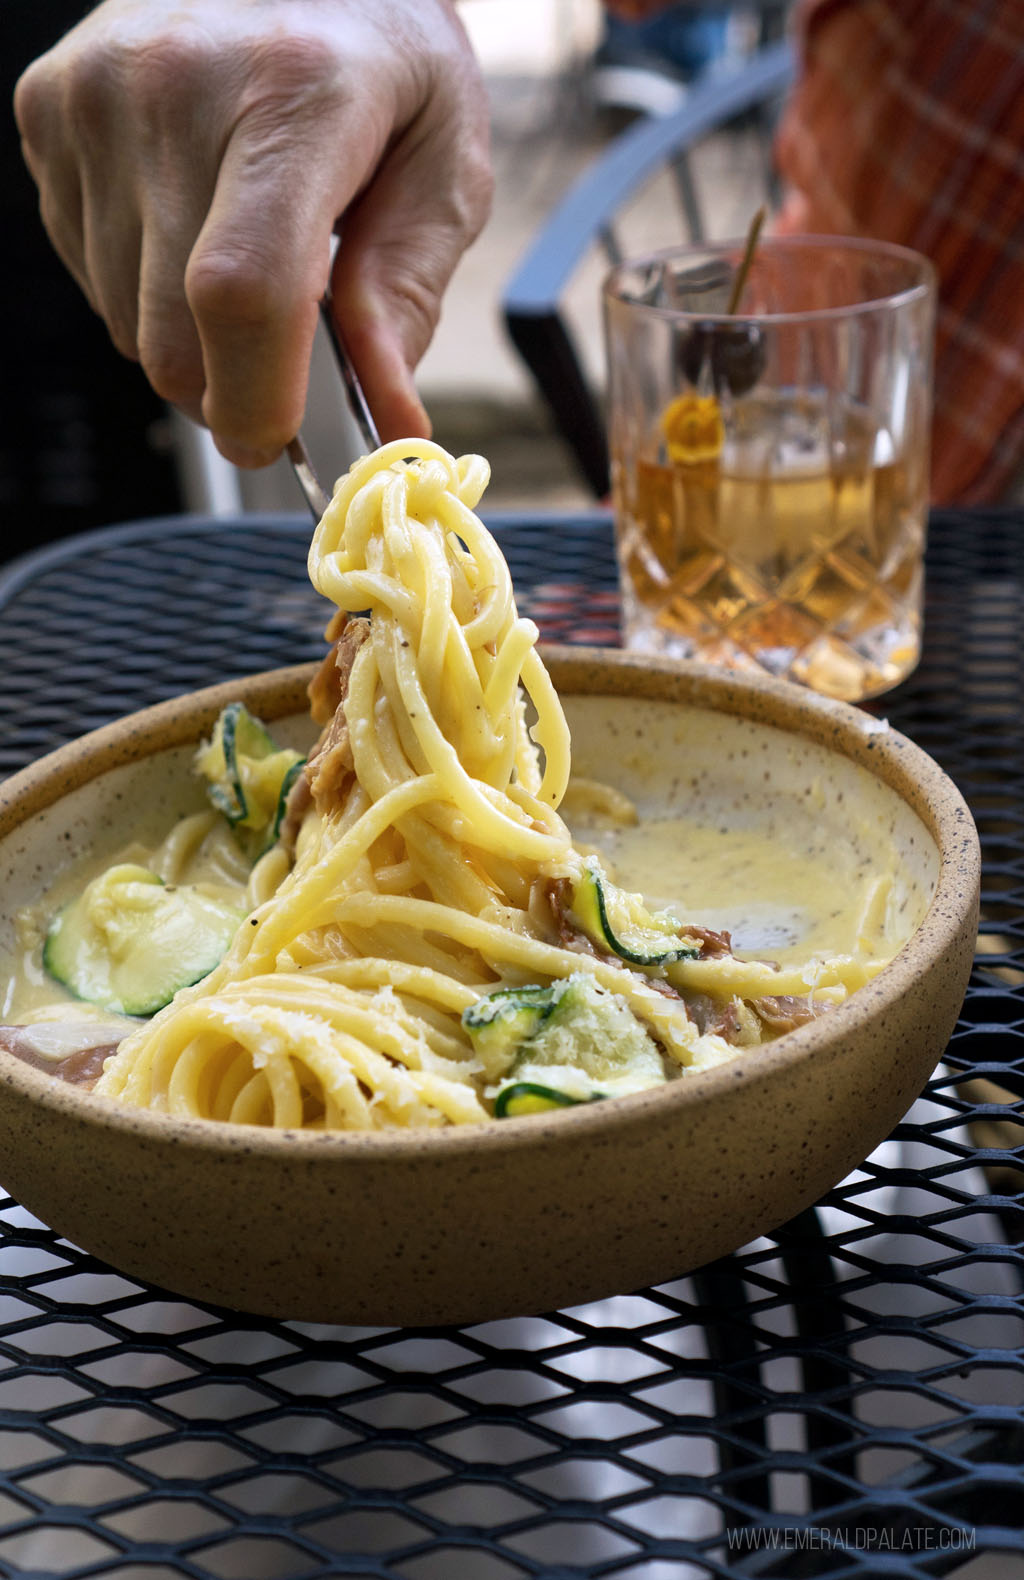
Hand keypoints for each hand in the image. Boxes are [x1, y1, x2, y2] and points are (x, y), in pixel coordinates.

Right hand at [14, 0, 492, 463]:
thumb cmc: (377, 52)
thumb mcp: (443, 161)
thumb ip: (410, 292)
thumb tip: (388, 416)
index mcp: (294, 92)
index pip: (241, 291)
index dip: (255, 399)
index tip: (279, 442)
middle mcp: (174, 85)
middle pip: (173, 335)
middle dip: (232, 386)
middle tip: (287, 357)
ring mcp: (95, 96)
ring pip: (126, 322)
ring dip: (191, 335)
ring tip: (245, 245)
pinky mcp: (47, 111)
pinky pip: (90, 274)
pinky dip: (145, 285)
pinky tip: (194, 217)